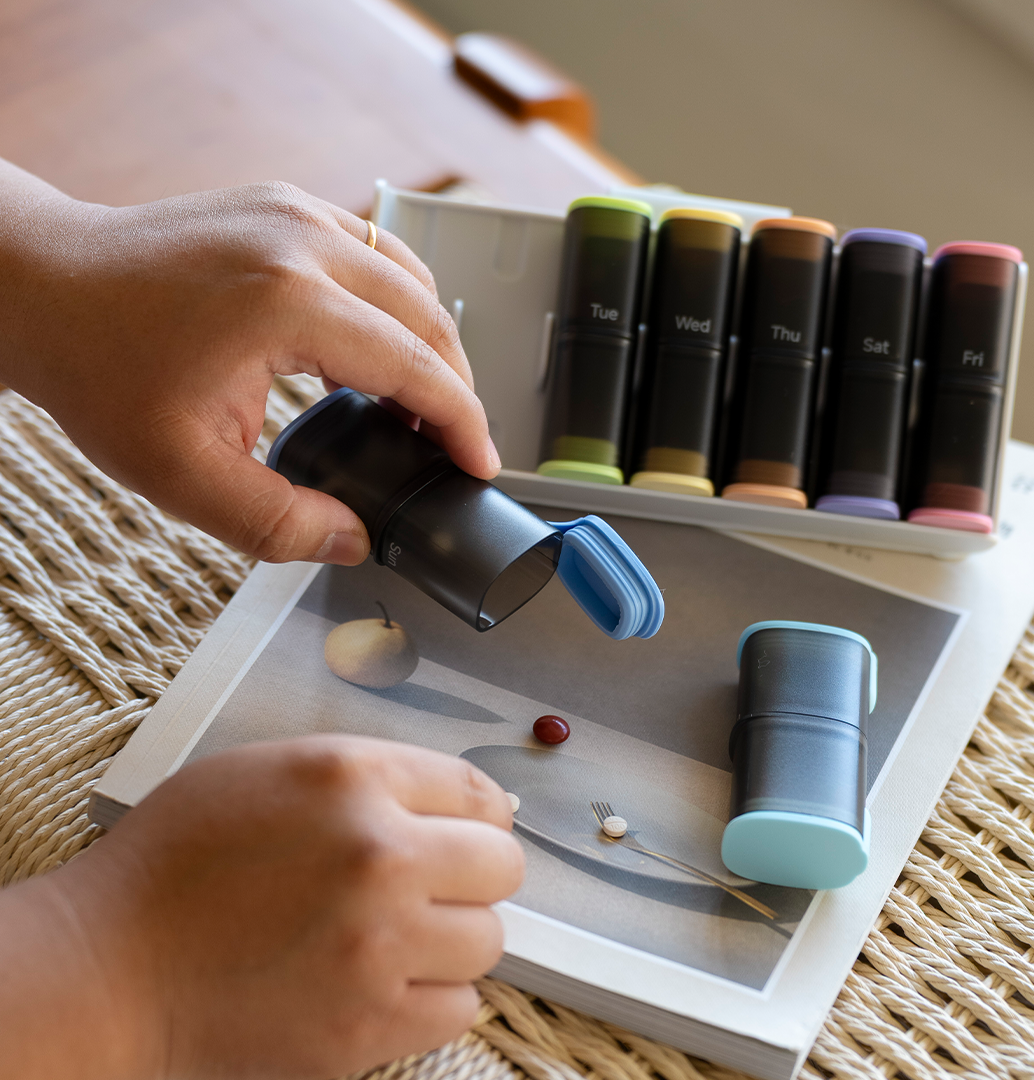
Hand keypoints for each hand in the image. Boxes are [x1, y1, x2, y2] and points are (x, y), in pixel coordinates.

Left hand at [0, 161, 500, 564]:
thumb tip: (353, 538)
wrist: (47, 288)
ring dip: (431, 342)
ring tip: (418, 404)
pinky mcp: (287, 204)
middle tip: (453, 444)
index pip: (416, 366)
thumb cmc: (99, 367)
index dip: (463, 423)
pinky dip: (397, 304)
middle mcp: (304, 242)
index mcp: (287, 302)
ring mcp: (297, 212)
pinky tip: (379, 348)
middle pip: (431, 316)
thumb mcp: (182, 474)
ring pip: (412, 278)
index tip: (481, 463)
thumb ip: (278, 522)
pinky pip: (376, 252)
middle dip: (457, 386)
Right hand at [0, 736, 523, 1079]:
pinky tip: (390, 981)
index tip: (473, 828)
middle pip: (502, 864)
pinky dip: (436, 996)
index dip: (481, 812)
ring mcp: (378, 947)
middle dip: (476, 871)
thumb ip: (367, 775)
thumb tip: (455, 800)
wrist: (108, 967)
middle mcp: (379, 856)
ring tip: (403, 934)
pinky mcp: (366, 1027)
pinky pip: (460, 1009)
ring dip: (456, 936)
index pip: (477, 791)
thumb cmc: (176, 859)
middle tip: (437, 882)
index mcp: (352, 780)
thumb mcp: (270, 771)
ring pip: (488, 940)